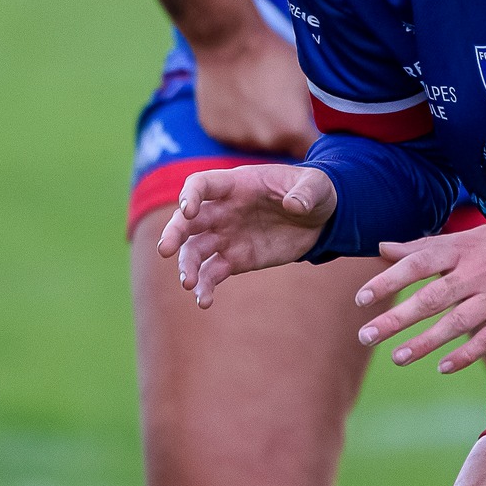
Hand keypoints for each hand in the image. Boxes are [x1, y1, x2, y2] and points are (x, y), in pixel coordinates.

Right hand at [156, 163, 335, 306]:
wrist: (320, 218)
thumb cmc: (314, 191)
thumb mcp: (316, 186)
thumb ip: (305, 193)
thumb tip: (294, 205)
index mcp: (238, 184)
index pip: (202, 184)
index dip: (190, 195)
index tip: (187, 210)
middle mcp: (224, 210)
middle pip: (189, 220)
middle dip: (175, 233)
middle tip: (165, 250)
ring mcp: (227, 235)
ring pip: (195, 250)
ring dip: (187, 265)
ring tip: (188, 283)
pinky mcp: (235, 259)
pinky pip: (213, 273)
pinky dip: (205, 286)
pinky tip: (205, 300)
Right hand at [189, 25, 316, 157]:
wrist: (228, 41)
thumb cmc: (272, 56)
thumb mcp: (306, 80)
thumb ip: (315, 110)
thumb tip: (320, 124)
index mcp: (292, 131)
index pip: (310, 150)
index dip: (310, 138)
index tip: (308, 126)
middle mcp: (265, 142)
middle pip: (282, 148)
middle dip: (284, 133)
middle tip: (280, 105)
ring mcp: (238, 139)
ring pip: (256, 141)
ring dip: (260, 128)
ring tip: (257, 99)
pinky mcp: (216, 131)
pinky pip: (233, 133)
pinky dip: (238, 122)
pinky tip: (238, 100)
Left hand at [351, 221, 485, 374]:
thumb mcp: (470, 237)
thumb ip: (425, 246)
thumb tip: (383, 247)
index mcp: (463, 248)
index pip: (418, 263)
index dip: (389, 280)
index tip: (362, 298)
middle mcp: (478, 272)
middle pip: (431, 297)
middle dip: (396, 318)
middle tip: (365, 335)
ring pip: (455, 323)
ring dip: (424, 343)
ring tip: (396, 358)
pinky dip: (465, 354)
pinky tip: (443, 367)